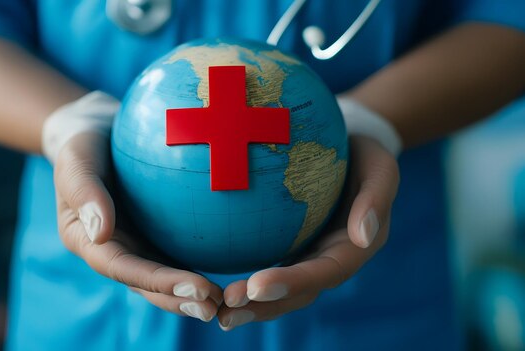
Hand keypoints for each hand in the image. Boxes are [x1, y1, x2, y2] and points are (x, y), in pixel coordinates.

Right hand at [53, 132, 222, 321]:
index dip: (159, 282)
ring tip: (226, 302)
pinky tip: (231, 268)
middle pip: (146, 283)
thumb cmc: (83, 143)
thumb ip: (84, 190)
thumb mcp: (77, 158)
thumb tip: (100, 232)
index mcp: (87, 240)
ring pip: (164, 277)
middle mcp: (113, 249)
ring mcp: (135, 244)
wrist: (98, 132)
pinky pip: (177, 252)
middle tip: (214, 307)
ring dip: (191, 294)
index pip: (124, 268)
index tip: (196, 287)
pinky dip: (200, 263)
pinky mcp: (154, 233)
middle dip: (178, 299)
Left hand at [217, 136, 399, 329]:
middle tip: (226, 313)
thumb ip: (376, 198)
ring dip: (249, 306)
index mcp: (354, 248)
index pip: (323, 272)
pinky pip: (265, 266)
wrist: (352, 150)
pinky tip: (210, 285)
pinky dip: (244, 282)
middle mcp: (330, 260)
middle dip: (263, 307)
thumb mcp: (381, 168)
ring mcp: (309, 257)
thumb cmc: (366, 155)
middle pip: (297, 293)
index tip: (257, 286)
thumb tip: (364, 235)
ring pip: (279, 290)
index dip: (292, 282)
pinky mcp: (290, 247)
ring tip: (215, 312)